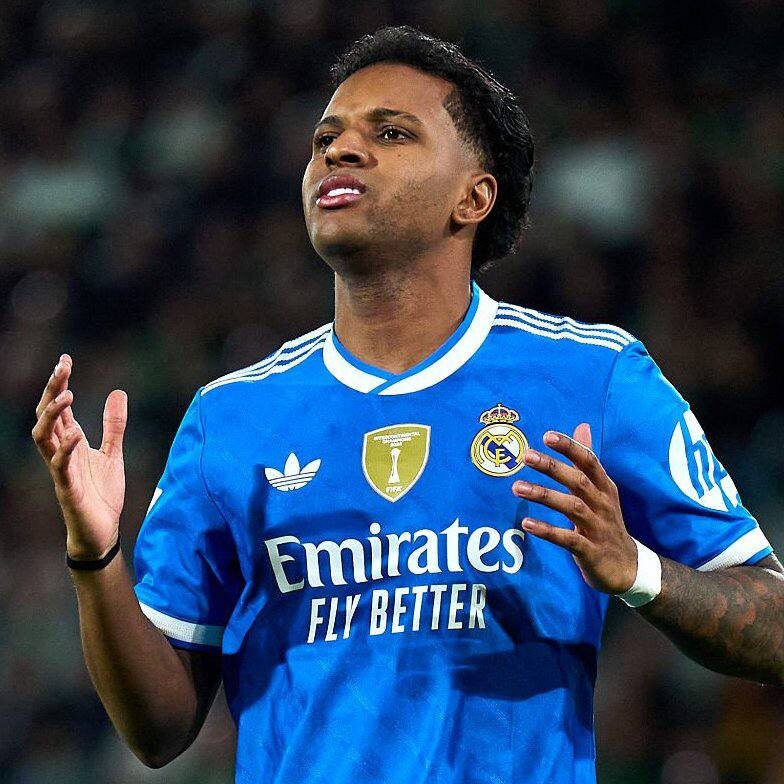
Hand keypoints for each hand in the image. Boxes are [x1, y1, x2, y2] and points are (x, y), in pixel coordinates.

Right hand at [31, 354, 127, 559]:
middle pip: (47, 416)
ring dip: (53, 416)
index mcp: (70, 443)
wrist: (103, 532)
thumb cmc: (102, 494)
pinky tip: (74, 434)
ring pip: (43, 438)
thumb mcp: (113, 453)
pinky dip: (65, 450)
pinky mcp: (67, 490)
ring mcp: (61, 471)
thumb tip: (118, 392)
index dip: (59, 384)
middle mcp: (60, 453)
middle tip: (62, 368)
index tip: (65, 360)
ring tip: (67, 395)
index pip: (59, 408)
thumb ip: (114, 426)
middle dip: (52, 391)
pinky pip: (59, 467)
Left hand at [511, 423, 637, 594]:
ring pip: (571, 507)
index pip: (589, 461)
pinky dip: (548, 531)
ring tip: (517, 487)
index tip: (547, 435)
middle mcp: (603, 504)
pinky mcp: (591, 551)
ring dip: (544, 495)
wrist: (628, 568)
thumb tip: (582, 426)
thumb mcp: (601, 490)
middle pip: (578, 481)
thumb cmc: (606, 523)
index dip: (570, 447)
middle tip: (526, 456)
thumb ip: (587, 461)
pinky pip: (568, 539)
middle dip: (552, 467)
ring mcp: (598, 528)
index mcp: (605, 487)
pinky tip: (527, 524)